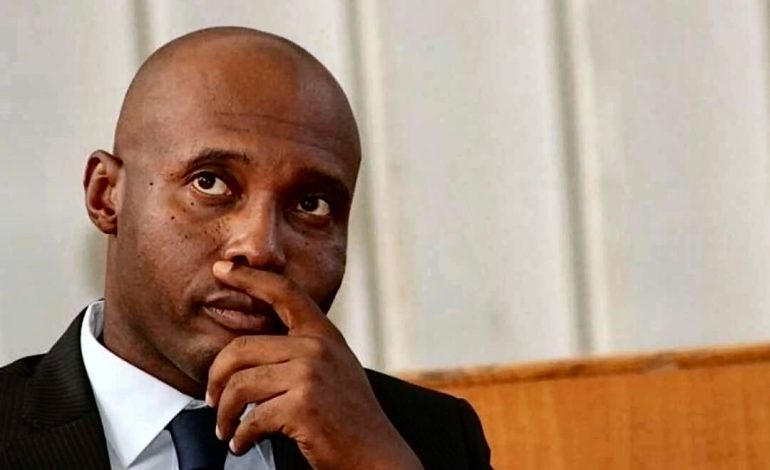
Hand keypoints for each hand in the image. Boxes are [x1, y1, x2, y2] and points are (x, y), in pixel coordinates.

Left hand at [206, 261, 422, 469]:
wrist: (376, 456)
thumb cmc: (350, 419)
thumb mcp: (334, 369)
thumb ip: (304, 350)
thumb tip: (251, 351)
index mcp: (323, 334)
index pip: (283, 292)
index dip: (249, 277)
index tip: (223, 268)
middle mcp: (317, 347)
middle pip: (240, 349)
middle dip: (216, 379)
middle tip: (212, 401)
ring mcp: (310, 374)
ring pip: (239, 386)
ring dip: (225, 415)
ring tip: (227, 430)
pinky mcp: (302, 405)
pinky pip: (250, 418)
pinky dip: (240, 437)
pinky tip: (243, 444)